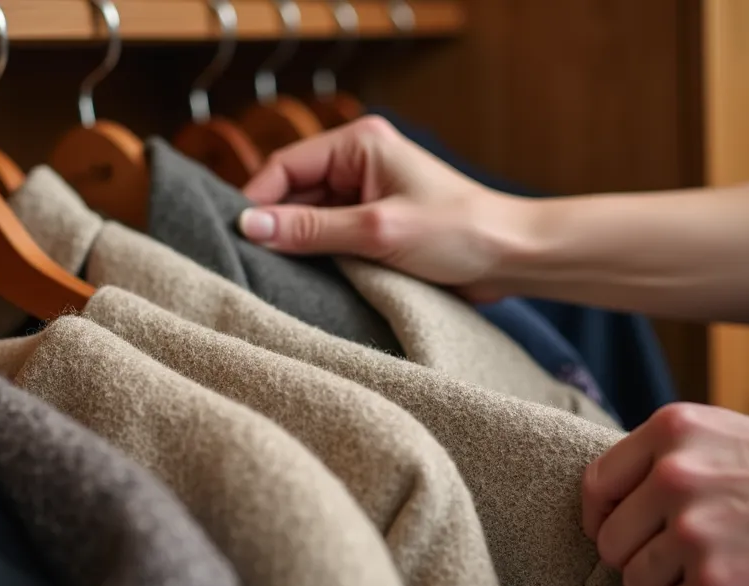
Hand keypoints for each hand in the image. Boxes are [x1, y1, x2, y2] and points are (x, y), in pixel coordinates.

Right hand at [239, 116, 534, 301]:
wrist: (511, 257)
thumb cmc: (457, 232)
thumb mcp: (376, 230)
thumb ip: (310, 229)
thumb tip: (249, 226)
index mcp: (359, 143)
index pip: (286, 166)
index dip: (258, 201)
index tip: (237, 238)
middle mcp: (359, 162)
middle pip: (294, 192)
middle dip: (276, 226)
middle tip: (253, 263)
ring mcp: (367, 194)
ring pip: (310, 218)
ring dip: (299, 245)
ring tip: (281, 275)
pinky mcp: (376, 224)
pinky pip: (331, 237)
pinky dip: (320, 257)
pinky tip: (310, 279)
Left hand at [582, 403, 748, 585]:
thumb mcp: (729, 438)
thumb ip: (669, 458)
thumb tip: (612, 499)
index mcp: (673, 430)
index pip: (596, 486)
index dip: (604, 520)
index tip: (624, 536)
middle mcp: (674, 474)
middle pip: (610, 543)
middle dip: (642, 560)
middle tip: (688, 561)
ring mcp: (692, 529)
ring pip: (634, 584)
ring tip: (719, 575)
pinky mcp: (715, 584)